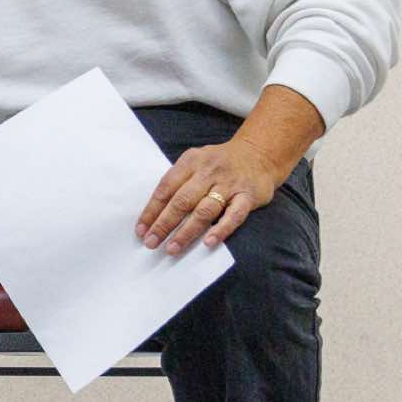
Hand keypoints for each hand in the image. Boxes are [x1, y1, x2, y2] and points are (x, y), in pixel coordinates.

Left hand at [136, 137, 288, 256]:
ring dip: (186, 232)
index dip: (151, 211)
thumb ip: (179, 181)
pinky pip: (234, 215)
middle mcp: (209, 171)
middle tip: (151, 243)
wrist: (260, 153)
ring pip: (204, 210)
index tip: (141, 230)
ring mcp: (229, 184)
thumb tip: (154, 214)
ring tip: (172, 248)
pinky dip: (221, 230)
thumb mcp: (196, 162)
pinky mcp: (248, 196)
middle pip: (182, 201)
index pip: (166, 188)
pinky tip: (208, 243)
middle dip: (164, 224)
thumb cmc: (220, 163)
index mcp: (191, 161)